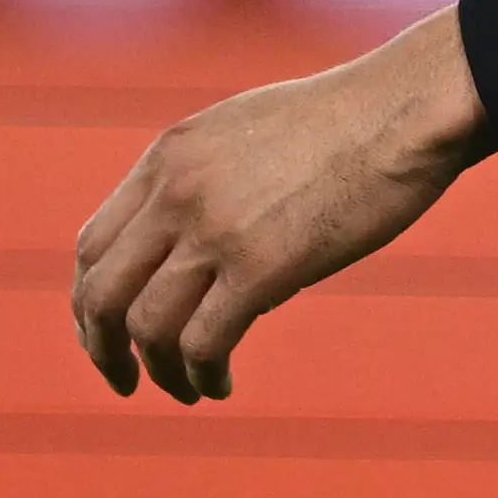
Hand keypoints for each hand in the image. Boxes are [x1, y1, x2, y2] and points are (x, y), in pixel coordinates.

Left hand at [70, 4, 497, 403]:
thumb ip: (203, 180)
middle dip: (103, 348)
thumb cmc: (349, 119)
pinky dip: (203, 375)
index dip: (90, 302)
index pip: (94, 246)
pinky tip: (221, 383)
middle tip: (123, 378)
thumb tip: (194, 251)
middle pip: (101, 294)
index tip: (109, 332)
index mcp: (169, 156)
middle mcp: (177, 192)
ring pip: (148, 327)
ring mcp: (215, 229)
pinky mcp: (262, 266)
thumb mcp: (248, 131)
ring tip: (188, 389)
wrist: (407, 108)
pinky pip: (204, 343)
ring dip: (159, 371)